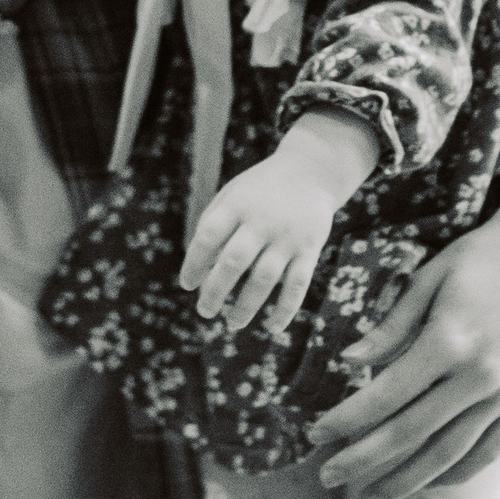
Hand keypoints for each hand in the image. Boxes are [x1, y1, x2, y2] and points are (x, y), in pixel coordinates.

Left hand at [180, 111, 377, 336]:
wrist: (312, 171)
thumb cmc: (261, 190)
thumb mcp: (233, 194)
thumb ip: (212, 224)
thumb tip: (199, 269)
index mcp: (237, 205)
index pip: (209, 236)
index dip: (195, 264)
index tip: (187, 286)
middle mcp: (262, 221)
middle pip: (234, 261)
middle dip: (215, 291)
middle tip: (204, 311)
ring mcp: (288, 236)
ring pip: (265, 278)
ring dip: (246, 306)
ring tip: (232, 323)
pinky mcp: (310, 249)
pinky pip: (298, 284)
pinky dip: (285, 309)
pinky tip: (272, 327)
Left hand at [308, 188, 499, 498]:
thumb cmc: (476, 262)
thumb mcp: (427, 281)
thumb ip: (389, 328)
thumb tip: (347, 364)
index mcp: (451, 340)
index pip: (386, 395)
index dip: (346, 420)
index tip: (314, 434)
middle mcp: (481, 375)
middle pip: (411, 433)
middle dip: (363, 459)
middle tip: (326, 476)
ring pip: (448, 453)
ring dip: (404, 481)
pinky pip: (486, 451)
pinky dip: (453, 473)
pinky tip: (422, 483)